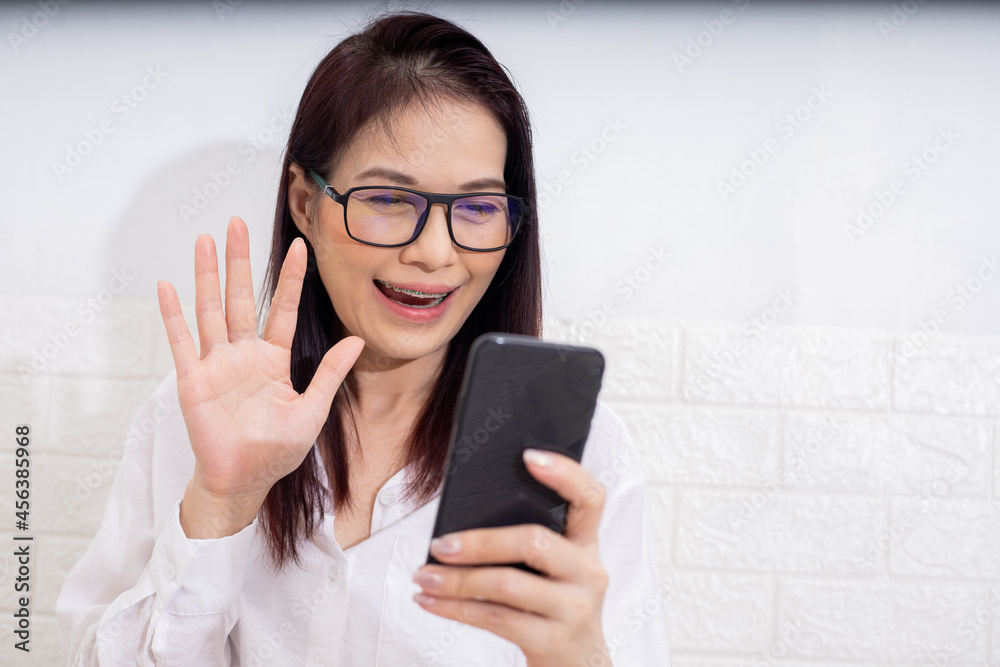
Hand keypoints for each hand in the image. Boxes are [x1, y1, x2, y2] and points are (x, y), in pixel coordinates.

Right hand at [156, 216, 363, 537]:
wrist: (244, 479)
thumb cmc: (277, 449)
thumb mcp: (312, 409)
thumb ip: (329, 372)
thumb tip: (357, 340)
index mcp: (273, 360)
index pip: (282, 308)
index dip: (290, 278)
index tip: (300, 246)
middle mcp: (243, 355)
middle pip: (240, 297)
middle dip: (239, 261)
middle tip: (236, 223)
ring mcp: (216, 364)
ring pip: (210, 310)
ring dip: (206, 275)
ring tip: (204, 239)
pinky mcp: (193, 380)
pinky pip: (181, 342)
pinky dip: (173, 315)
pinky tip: (168, 286)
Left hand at [413, 449, 611, 666]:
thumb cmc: (552, 605)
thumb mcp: (554, 571)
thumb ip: (528, 541)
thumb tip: (462, 520)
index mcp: (587, 544)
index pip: (591, 497)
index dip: (565, 473)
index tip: (528, 455)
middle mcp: (589, 572)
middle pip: (533, 541)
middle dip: (479, 541)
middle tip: (439, 544)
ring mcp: (575, 609)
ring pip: (508, 584)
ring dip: (456, 580)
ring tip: (423, 577)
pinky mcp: (553, 641)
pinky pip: (495, 619)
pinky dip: (454, 609)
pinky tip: (429, 602)